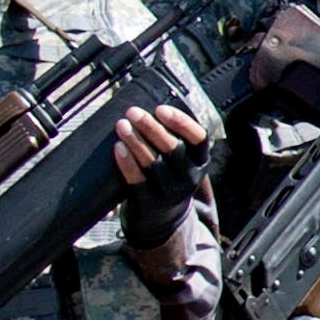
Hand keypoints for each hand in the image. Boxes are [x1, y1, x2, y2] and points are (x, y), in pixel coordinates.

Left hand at [111, 101, 208, 246]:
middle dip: (152, 128)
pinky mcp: (152, 204)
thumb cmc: (170, 177)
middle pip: (172, 149)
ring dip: (136, 142)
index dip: (181, 122)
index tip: (161, 109)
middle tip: (133, 112)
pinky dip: (127, 164)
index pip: (199, 138)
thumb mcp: (183, 160)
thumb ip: (174, 137)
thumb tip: (148, 99)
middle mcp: (190, 177)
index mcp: (200, 161)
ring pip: (154, 164)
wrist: (166, 220)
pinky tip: (118, 148)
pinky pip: (138, 181)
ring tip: (122, 126)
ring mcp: (172, 192)